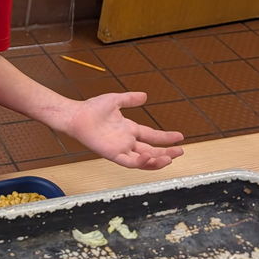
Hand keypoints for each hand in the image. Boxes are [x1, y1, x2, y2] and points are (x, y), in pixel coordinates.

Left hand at [64, 91, 184, 169]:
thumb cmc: (92, 108)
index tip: (180, 137)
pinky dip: (141, 162)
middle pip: (152, 150)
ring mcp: (121, 149)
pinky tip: (149, 156)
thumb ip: (130, 99)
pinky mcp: (113, 154)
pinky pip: (130, 162)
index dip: (166, 137)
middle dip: (167, 152)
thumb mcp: (116, 100)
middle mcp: (127, 141)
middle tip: (180, 152)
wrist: (77, 115)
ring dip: (157, 160)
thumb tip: (145, 95)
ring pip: (144, 160)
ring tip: (169, 158)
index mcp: (129, 129)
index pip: (152, 135)